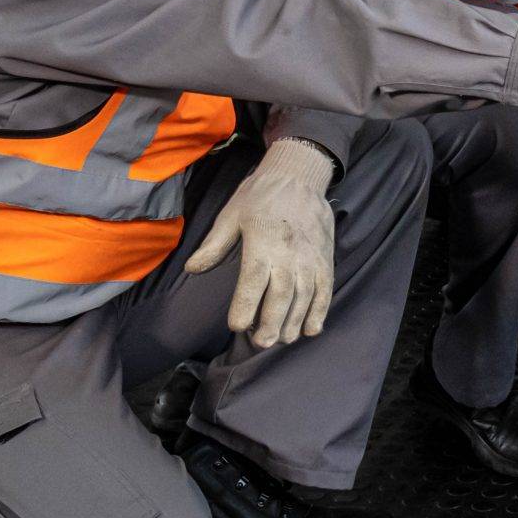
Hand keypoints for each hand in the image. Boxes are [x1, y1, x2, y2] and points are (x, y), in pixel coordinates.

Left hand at [186, 138, 336, 349]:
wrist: (300, 175)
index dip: (246, 306)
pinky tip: (310, 329)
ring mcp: (311, 257)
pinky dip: (320, 311)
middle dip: (271, 323)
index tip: (237, 326)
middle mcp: (289, 253)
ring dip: (294, 322)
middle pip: (282, 295)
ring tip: (281, 340)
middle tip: (260, 343)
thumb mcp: (231, 214)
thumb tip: (192, 268)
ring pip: (305, 297)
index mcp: (263, 241)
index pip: (254, 281)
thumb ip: (214, 245)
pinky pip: (325, 290)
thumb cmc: (260, 195)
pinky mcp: (325, 259)